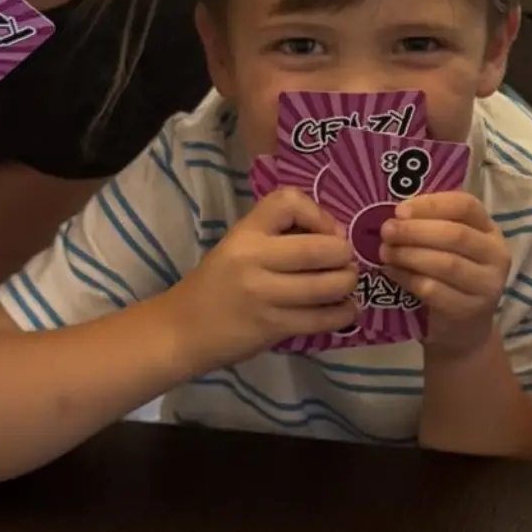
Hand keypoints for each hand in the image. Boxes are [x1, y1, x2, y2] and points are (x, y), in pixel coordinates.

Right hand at [174, 189, 357, 367]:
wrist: (183, 329)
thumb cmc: (218, 282)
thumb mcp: (239, 245)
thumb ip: (279, 235)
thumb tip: (334, 236)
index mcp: (246, 232)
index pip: (289, 202)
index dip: (319, 213)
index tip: (327, 231)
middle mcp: (253, 259)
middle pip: (318, 249)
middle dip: (344, 255)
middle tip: (347, 261)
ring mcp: (263, 296)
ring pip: (324, 287)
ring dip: (347, 284)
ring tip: (348, 284)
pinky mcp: (271, 328)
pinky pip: (319, 319)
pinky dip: (342, 314)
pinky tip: (347, 310)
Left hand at [381, 191, 509, 357]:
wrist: (463, 329)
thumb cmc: (450, 277)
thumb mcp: (448, 246)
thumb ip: (431, 226)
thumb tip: (395, 215)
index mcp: (490, 229)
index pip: (466, 205)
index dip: (432, 204)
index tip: (400, 210)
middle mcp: (496, 254)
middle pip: (456, 234)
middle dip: (415, 231)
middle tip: (386, 231)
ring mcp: (487, 284)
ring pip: (446, 263)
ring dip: (409, 255)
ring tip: (385, 252)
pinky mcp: (470, 309)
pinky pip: (434, 290)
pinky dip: (408, 278)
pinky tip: (392, 272)